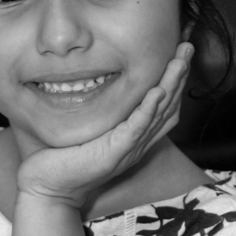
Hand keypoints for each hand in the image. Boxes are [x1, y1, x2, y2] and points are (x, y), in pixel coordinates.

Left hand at [16, 41, 192, 207]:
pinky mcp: (114, 153)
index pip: (163, 106)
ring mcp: (128, 149)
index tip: (178, 54)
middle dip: (179, 76)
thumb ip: (100, 108)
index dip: (174, 80)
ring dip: (171, 86)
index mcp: (134, 136)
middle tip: (187, 48)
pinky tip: (156, 91)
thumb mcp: (89, 128)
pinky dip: (148, 110)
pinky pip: (136, 129)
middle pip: (168, 106)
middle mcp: (137, 143)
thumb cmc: (63, 157)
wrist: (48, 187)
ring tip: (180, 62)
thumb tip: (94, 76)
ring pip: (158, 114)